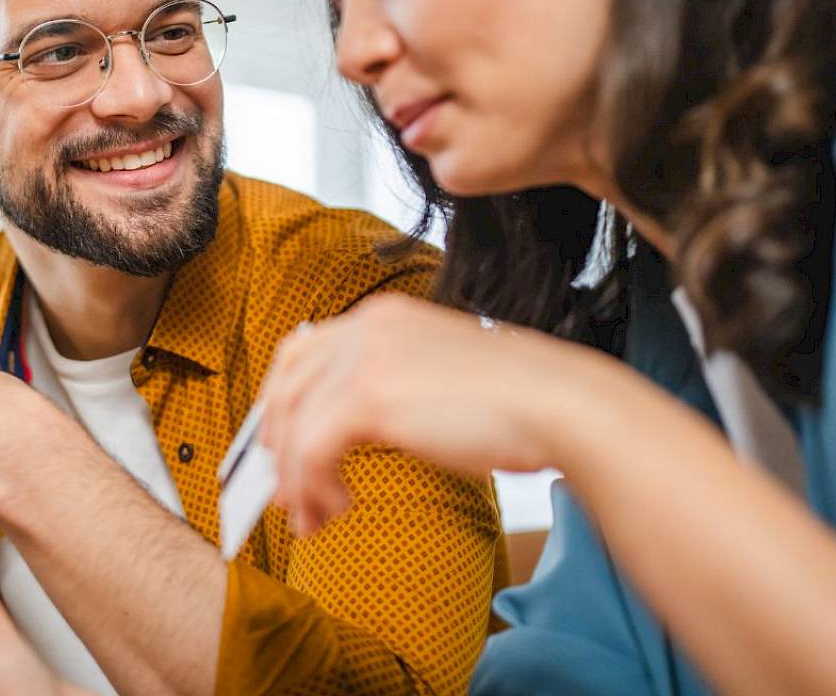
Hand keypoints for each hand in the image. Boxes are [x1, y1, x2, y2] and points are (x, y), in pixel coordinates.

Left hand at [260, 294, 599, 534]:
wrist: (557, 405)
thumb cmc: (516, 403)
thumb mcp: (437, 379)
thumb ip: (392, 387)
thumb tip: (350, 429)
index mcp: (383, 318)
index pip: (303, 352)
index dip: (283, 404)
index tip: (281, 448)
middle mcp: (366, 327)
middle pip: (287, 384)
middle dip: (278, 445)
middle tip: (286, 492)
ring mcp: (364, 358)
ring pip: (294, 424)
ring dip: (296, 480)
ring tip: (313, 517)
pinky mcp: (368, 396)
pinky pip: (310, 448)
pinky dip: (312, 486)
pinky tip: (335, 508)